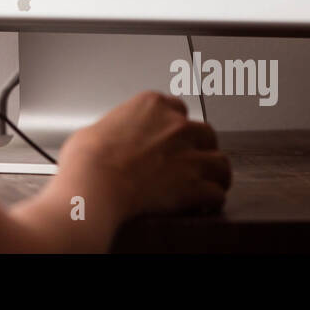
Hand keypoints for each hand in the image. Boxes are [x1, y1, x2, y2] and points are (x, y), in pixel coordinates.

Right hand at [58, 91, 231, 221]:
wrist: (95, 182)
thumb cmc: (88, 158)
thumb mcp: (96, 128)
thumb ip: (115, 128)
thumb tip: (109, 139)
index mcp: (152, 105)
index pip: (178, 108)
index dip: (176, 126)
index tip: (172, 138)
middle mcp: (176, 125)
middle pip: (205, 133)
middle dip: (201, 148)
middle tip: (191, 161)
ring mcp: (189, 155)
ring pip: (221, 163)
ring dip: (215, 174)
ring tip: (209, 183)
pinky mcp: (195, 185)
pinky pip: (216, 193)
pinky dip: (212, 200)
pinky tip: (204, 205)